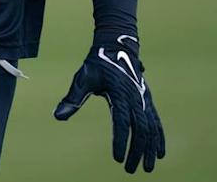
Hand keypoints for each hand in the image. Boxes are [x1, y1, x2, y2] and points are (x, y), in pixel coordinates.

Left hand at [55, 34, 164, 172]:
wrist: (116, 46)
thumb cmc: (97, 63)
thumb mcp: (83, 78)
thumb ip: (73, 98)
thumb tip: (58, 116)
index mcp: (119, 92)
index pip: (122, 122)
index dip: (120, 141)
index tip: (117, 158)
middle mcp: (135, 97)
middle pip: (140, 129)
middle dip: (137, 151)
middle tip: (129, 170)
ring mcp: (144, 98)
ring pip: (151, 128)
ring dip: (150, 149)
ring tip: (147, 168)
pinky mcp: (148, 99)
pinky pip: (156, 122)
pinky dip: (159, 138)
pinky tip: (159, 153)